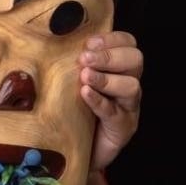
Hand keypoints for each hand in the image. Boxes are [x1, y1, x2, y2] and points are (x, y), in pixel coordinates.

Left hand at [79, 29, 142, 170]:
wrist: (76, 147)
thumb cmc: (73, 107)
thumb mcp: (72, 79)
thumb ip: (71, 61)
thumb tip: (50, 37)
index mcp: (118, 67)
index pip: (128, 43)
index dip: (112, 39)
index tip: (89, 43)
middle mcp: (127, 84)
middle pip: (135, 60)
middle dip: (109, 56)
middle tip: (84, 59)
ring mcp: (128, 107)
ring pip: (131, 86)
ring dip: (106, 78)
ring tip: (85, 77)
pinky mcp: (122, 128)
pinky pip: (115, 112)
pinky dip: (100, 101)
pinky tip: (85, 94)